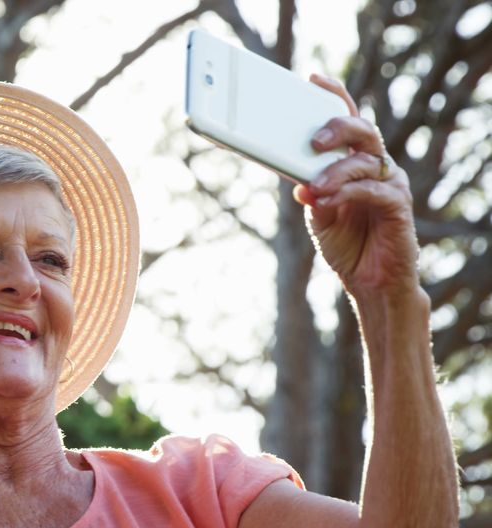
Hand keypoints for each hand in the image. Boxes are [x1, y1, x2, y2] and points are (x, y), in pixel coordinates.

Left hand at [292, 74, 420, 299]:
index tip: (312, 80)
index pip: (348, 121)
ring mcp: (390, 183)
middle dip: (336, 129)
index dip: (334, 97)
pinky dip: (347, 193)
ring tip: (313, 187)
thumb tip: (295, 178)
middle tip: (313, 141)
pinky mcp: (398, 206)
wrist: (369, 282)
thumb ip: (309, 192)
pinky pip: (374, 190)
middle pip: (362, 131)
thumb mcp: (318, 214)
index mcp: (355, 162)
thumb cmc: (346, 244)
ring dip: (334, 172)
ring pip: (365, 160)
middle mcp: (376, 166)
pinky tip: (326, 200)